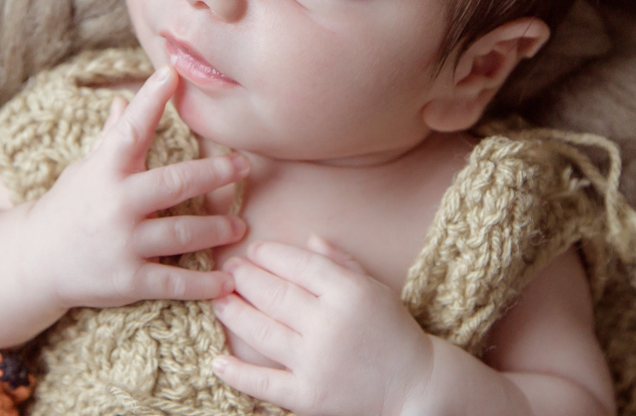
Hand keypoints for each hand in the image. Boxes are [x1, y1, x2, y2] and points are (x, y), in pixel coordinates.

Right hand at [22, 64, 250, 309]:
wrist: (33, 262)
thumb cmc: (68, 206)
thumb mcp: (86, 168)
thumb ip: (113, 137)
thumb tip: (125, 97)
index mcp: (105, 170)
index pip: (131, 128)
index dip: (150, 100)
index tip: (171, 73)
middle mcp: (115, 203)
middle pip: (175, 183)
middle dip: (214, 173)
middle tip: (244, 165)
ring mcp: (122, 243)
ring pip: (182, 233)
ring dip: (217, 229)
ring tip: (239, 225)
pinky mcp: (127, 279)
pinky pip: (173, 281)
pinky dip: (203, 285)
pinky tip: (226, 283)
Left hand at [210, 235, 434, 415]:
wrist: (417, 387)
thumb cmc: (394, 332)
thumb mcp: (375, 288)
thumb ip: (341, 263)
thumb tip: (308, 239)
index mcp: (349, 292)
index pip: (298, 265)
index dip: (270, 254)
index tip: (253, 250)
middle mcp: (330, 324)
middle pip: (274, 293)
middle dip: (244, 278)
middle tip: (227, 270)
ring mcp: (317, 361)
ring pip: (262, 331)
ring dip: (233, 313)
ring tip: (218, 300)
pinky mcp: (309, 396)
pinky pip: (264, 383)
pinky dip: (237, 373)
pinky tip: (218, 361)